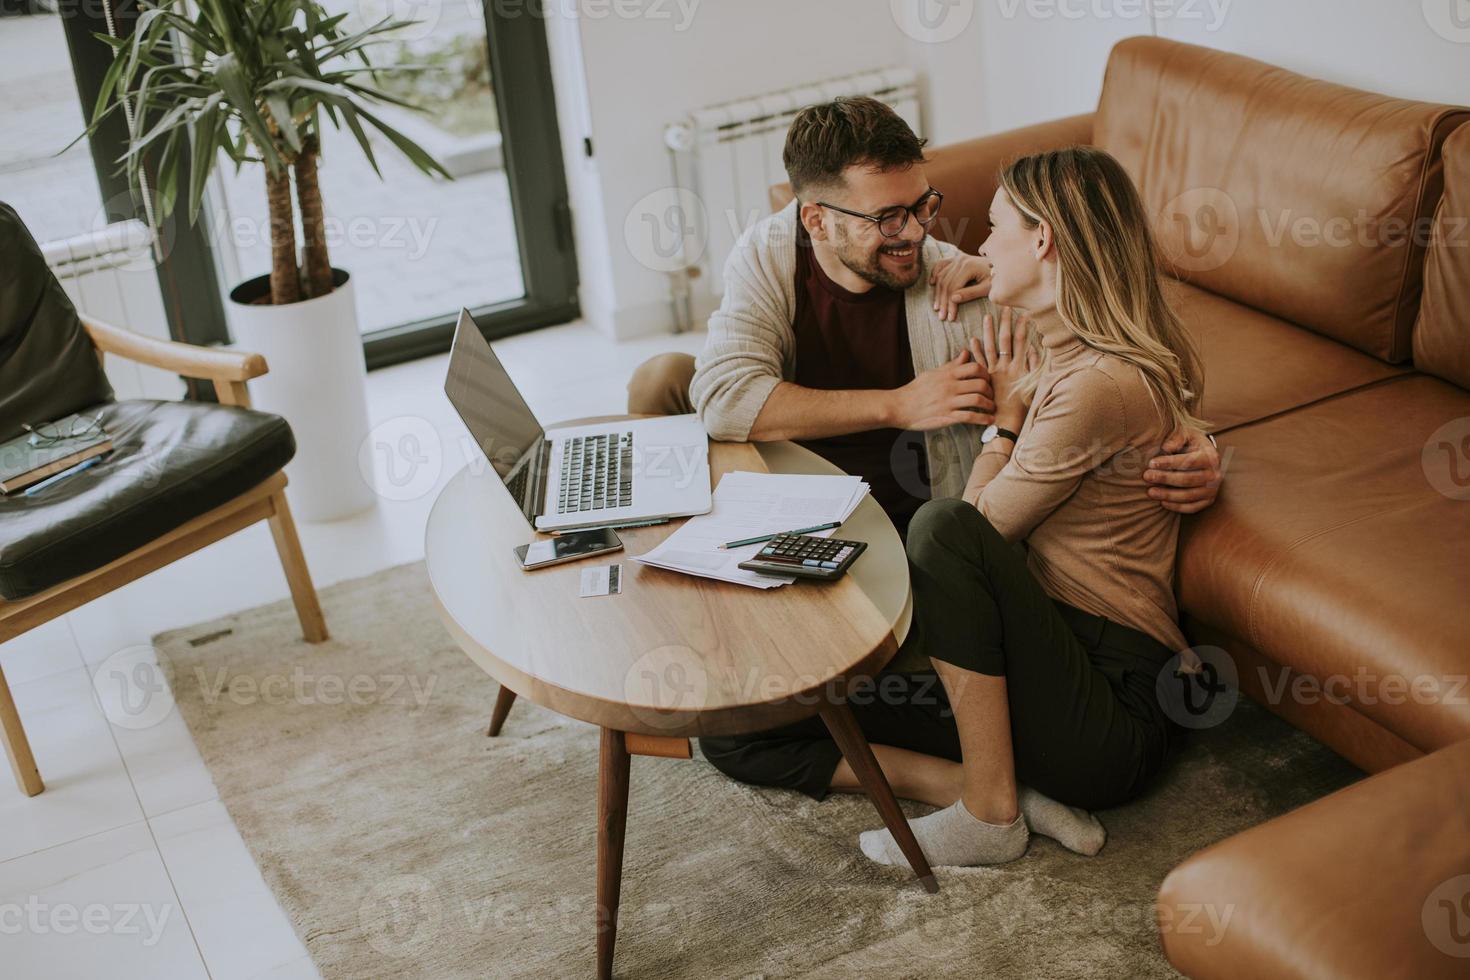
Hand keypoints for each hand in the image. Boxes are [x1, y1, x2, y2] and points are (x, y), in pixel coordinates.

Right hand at [890, 347, 994, 430]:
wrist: (899, 406)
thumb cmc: (916, 390)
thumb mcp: (934, 373)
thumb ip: (952, 365)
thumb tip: (966, 352)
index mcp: (947, 375)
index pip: (974, 368)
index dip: (986, 373)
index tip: (987, 380)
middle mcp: (950, 387)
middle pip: (980, 384)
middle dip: (990, 391)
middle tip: (991, 396)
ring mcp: (948, 402)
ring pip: (977, 400)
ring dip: (989, 405)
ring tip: (992, 409)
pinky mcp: (946, 416)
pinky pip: (969, 416)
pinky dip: (982, 419)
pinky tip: (988, 420)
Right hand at [929, 254, 991, 321]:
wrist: (1002, 264)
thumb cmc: (996, 278)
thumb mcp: (987, 288)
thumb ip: (971, 293)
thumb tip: (953, 299)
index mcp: (968, 266)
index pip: (953, 288)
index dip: (950, 304)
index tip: (950, 317)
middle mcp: (960, 260)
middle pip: (945, 283)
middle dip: (943, 302)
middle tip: (941, 316)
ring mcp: (957, 258)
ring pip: (941, 277)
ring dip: (937, 293)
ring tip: (937, 307)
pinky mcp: (956, 258)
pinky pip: (940, 265)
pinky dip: (935, 274)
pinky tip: (932, 284)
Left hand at [970, 307, 1035, 430]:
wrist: (1007, 423)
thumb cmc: (1023, 407)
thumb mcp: (1033, 386)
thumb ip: (1033, 367)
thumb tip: (1033, 348)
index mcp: (1020, 367)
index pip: (1022, 342)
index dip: (1023, 327)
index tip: (1023, 313)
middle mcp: (1007, 367)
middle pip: (1006, 340)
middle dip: (1005, 323)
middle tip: (1004, 307)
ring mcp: (995, 373)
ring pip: (991, 347)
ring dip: (988, 332)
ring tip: (986, 317)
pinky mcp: (985, 380)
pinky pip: (979, 362)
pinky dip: (975, 351)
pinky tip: (971, 340)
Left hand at [1145, 427, 1222, 513]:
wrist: (1204, 456)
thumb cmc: (1191, 443)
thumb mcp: (1186, 434)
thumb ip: (1177, 437)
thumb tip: (1166, 447)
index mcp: (1211, 457)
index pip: (1190, 462)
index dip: (1170, 463)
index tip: (1151, 463)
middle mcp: (1215, 475)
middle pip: (1188, 480)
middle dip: (1165, 478)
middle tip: (1147, 476)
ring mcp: (1213, 490)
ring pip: (1189, 496)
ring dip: (1168, 495)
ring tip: (1150, 492)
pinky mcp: (1208, 501)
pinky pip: (1192, 508)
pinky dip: (1177, 507)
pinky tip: (1162, 503)